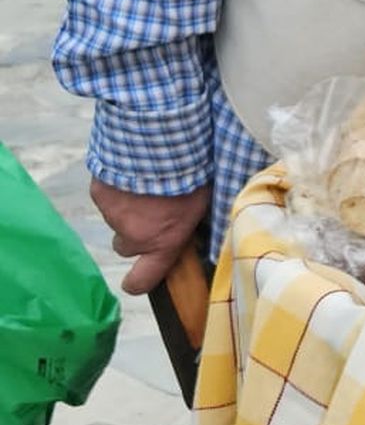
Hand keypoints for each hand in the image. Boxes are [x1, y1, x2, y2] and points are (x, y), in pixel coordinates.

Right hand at [90, 179, 211, 296]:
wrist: (159, 142)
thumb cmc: (191, 171)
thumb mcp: (204, 202)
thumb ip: (193, 223)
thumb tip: (201, 230)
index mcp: (163, 242)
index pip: (142, 280)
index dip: (137, 282)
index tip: (135, 281)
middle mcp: (134, 236)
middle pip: (125, 247)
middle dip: (134, 233)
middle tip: (150, 211)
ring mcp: (113, 215)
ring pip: (116, 218)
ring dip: (127, 206)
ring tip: (144, 182)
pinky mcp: (99, 193)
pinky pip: (106, 195)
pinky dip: (116, 186)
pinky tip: (130, 170)